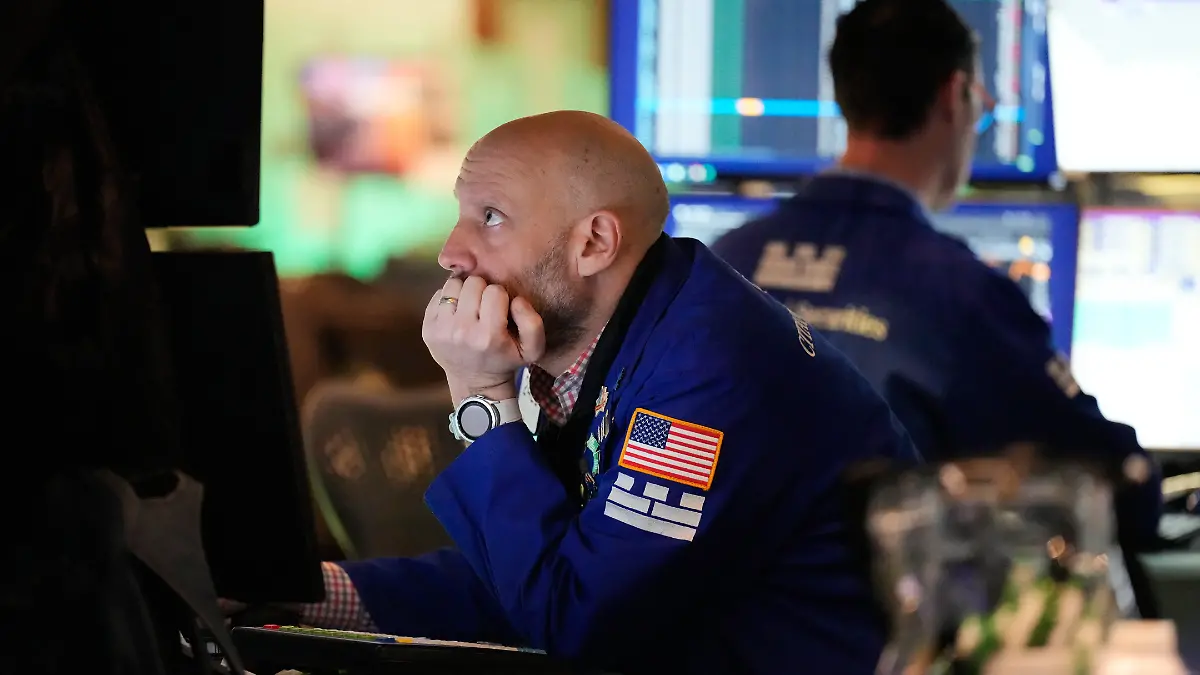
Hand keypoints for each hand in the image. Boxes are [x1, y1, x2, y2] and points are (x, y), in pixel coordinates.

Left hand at [422, 276, 544, 399]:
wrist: (475, 382)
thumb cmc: (505, 360)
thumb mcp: (532, 349)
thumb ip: (532, 322)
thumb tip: (516, 300)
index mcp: (488, 335)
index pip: (495, 291)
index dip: (500, 297)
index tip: (500, 310)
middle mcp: (461, 331)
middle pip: (473, 283)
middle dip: (482, 291)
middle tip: (484, 307)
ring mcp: (440, 329)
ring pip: (453, 285)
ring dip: (464, 292)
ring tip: (470, 308)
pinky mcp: (427, 328)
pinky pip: (438, 295)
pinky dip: (449, 299)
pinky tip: (457, 313)